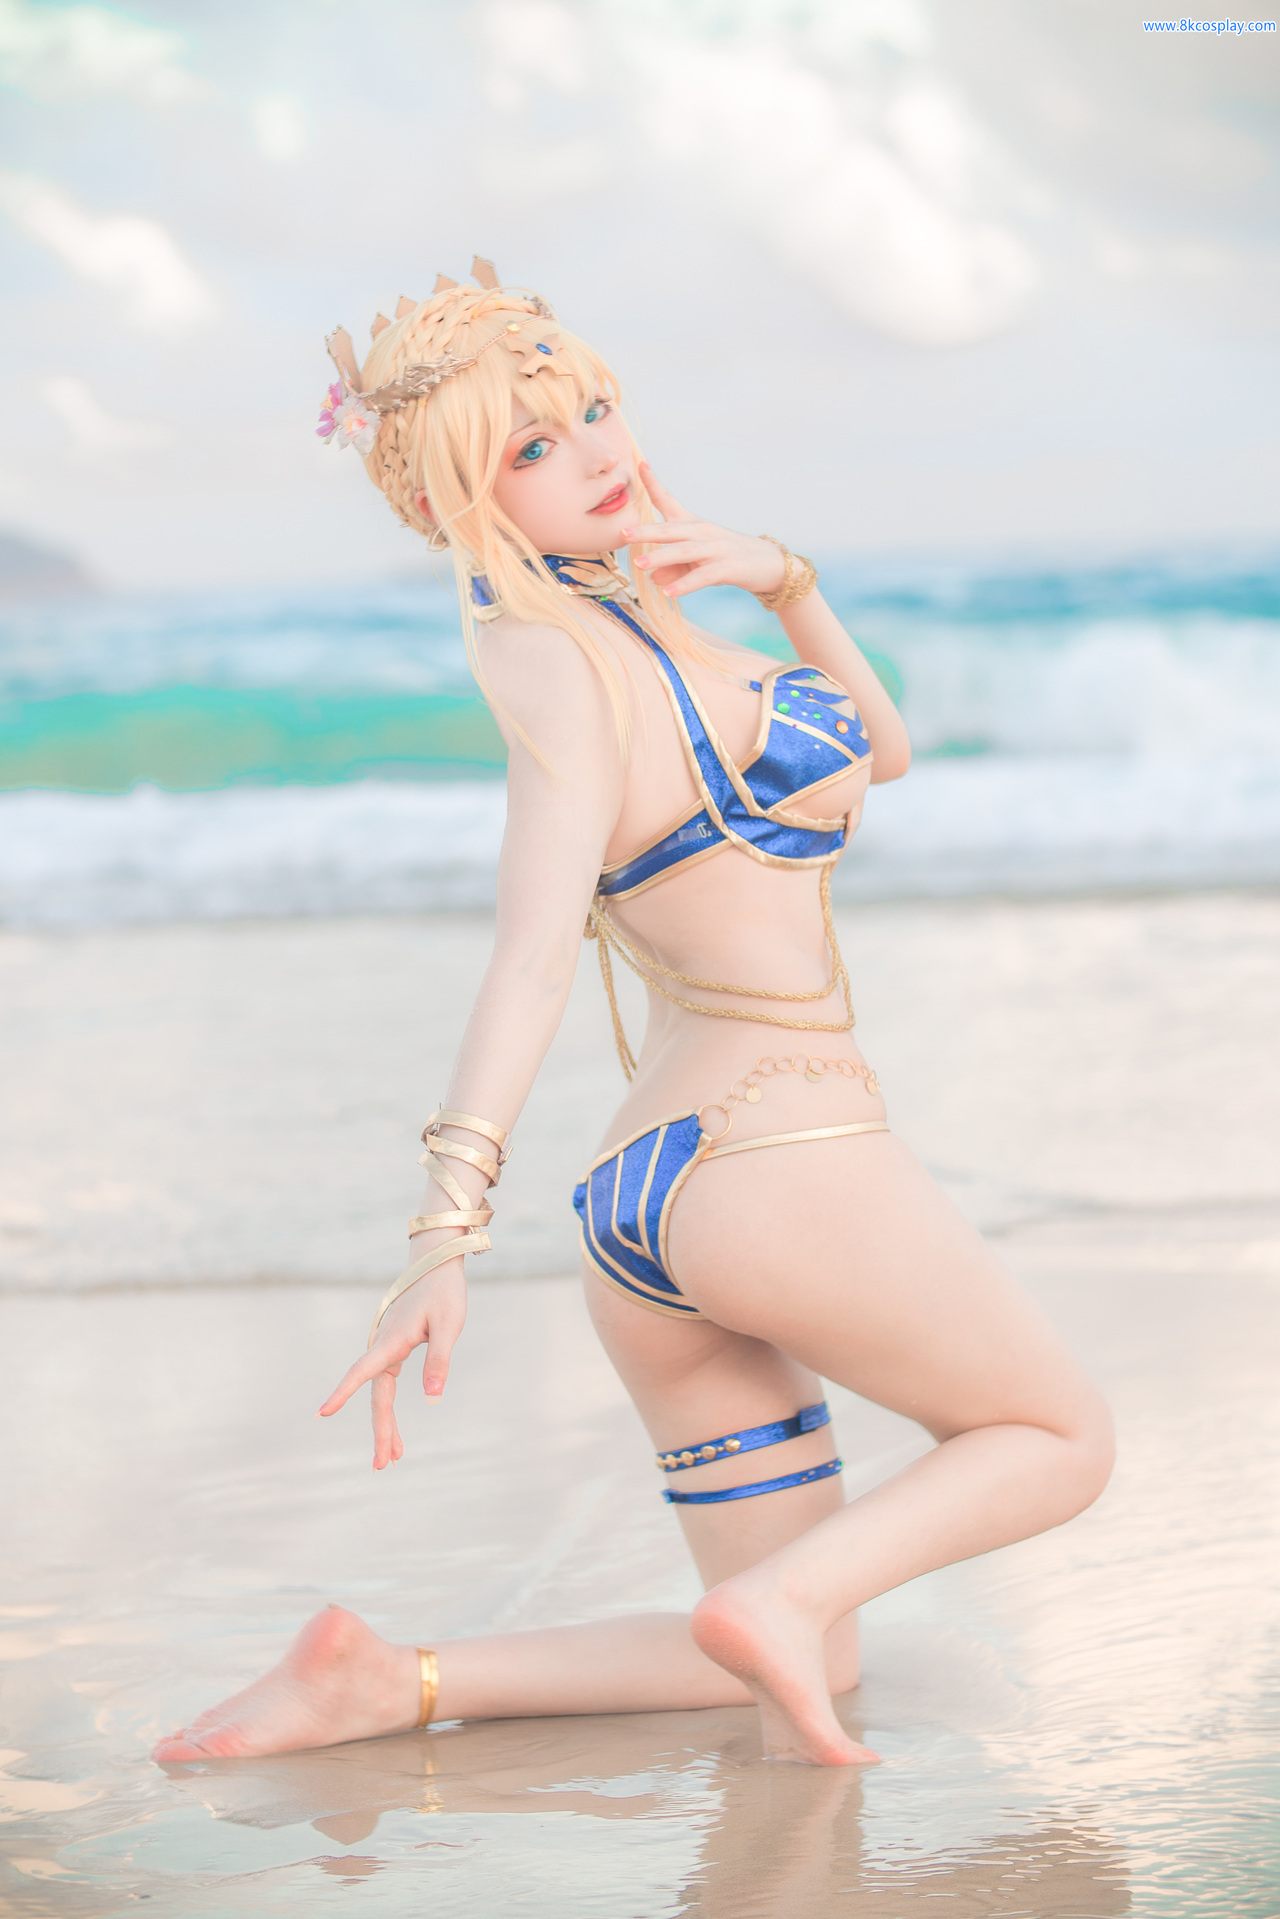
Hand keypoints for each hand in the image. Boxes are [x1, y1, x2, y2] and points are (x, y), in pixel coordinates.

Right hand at [317, 1257, 466, 1469]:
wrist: (436, 1263)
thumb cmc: (444, 1291)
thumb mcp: (449, 1325)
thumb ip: (439, 1361)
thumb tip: (433, 1399)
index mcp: (392, 1340)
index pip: (362, 1372)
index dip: (343, 1393)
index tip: (322, 1414)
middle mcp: (383, 1346)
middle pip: (377, 1395)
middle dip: (381, 1430)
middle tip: (381, 1466)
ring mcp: (386, 1348)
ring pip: (381, 1393)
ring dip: (385, 1424)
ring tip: (392, 1458)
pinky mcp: (393, 1348)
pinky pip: (386, 1384)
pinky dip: (389, 1408)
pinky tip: (394, 1429)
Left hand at [619, 462, 787, 599]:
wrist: (768, 564)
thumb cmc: (727, 559)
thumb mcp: (697, 562)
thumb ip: (674, 568)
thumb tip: (653, 577)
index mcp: (693, 524)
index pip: (670, 500)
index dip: (654, 483)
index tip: (639, 463)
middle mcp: (703, 532)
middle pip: (671, 530)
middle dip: (647, 532)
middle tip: (623, 533)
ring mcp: (716, 549)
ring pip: (685, 551)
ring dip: (661, 558)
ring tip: (640, 566)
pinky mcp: (728, 567)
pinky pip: (703, 576)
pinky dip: (685, 584)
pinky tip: (668, 592)